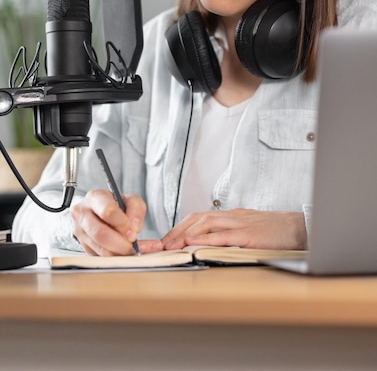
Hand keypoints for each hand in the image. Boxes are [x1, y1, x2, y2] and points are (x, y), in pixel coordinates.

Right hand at [71, 189, 161, 255]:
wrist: (99, 211)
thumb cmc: (114, 205)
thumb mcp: (129, 200)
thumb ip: (136, 209)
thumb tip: (134, 227)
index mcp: (95, 197)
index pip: (107, 211)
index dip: (122, 224)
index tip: (133, 232)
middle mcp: (83, 214)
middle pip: (100, 233)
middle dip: (121, 243)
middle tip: (133, 244)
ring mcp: (80, 232)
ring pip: (100, 249)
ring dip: (120, 252)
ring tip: (133, 249)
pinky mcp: (84, 246)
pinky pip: (101, 256)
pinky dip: (116, 257)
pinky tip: (126, 252)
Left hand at [161, 208, 306, 250]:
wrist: (300, 227)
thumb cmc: (274, 231)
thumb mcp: (247, 230)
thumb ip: (229, 235)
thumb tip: (207, 246)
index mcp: (230, 215)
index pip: (198, 218)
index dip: (179, 227)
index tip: (164, 240)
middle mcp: (231, 216)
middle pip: (197, 219)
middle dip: (176, 231)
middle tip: (160, 245)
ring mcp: (240, 223)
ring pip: (206, 224)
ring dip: (185, 234)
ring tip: (171, 245)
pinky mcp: (249, 234)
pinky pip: (224, 235)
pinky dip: (207, 238)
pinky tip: (194, 243)